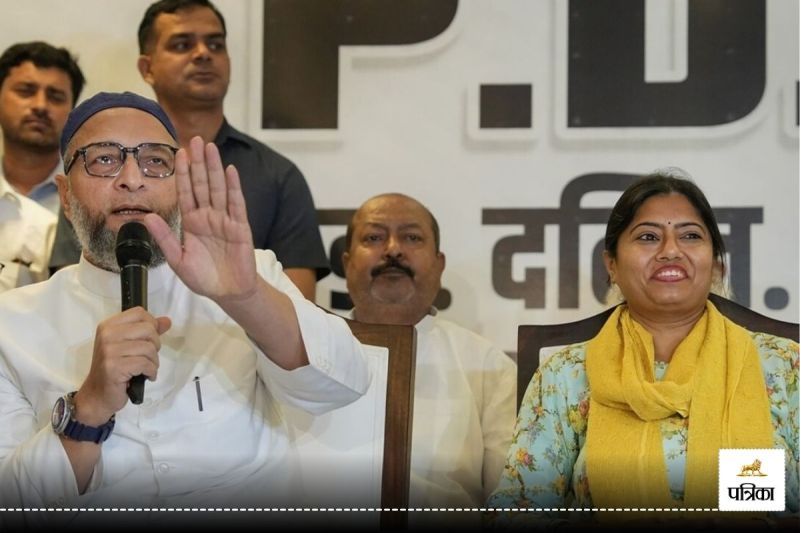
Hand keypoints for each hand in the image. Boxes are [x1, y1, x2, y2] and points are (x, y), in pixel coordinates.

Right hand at [75, 308, 170, 423]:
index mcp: (109, 326)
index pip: (139, 313)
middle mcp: (107, 335)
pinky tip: (146, 376)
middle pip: (148, 329)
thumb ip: (148, 332)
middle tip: (148, 357)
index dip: (152, 325)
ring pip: (149, 348)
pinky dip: (151, 371)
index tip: (149, 339)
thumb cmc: (115, 369)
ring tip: (146, 369)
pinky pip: (145, 364)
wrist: (97, 395)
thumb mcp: (129, 346)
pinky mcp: (114, 367)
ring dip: (154, 362)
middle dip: (155, 345)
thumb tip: (166, 321)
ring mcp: (109, 351)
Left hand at [143, 136, 256, 302]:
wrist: (228, 293)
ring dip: (214, 168)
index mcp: (191, 223)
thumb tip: (147, 217)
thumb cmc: (204, 278)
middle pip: (202, 184)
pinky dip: (233, 187)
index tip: (179, 153)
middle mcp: (208, 217)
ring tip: (210, 147)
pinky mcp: (240, 227)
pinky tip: (230, 171)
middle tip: (195, 140)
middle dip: (198, 162)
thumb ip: (164, 238)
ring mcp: (224, 220)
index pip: (186, 193)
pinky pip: (236, 203)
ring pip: (218, 189)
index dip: (183, 173)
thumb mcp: (178, 260)